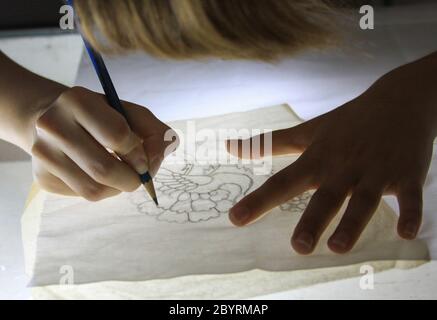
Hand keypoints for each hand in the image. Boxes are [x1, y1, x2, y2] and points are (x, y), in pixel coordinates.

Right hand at [27, 86, 176, 200]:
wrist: (54, 120)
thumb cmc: (101, 117)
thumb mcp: (130, 113)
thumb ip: (156, 132)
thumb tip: (160, 157)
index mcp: (77, 101)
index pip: (116, 135)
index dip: (138, 153)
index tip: (145, 158)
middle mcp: (53, 126)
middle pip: (103, 169)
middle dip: (132, 179)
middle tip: (140, 176)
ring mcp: (43, 154)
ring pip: (93, 189)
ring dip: (118, 188)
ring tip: (122, 173)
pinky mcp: (42, 177)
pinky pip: (83, 195)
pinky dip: (102, 190)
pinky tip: (100, 174)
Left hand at [227, 53, 436, 253]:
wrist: (399, 99)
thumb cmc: (346, 122)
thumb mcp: (306, 132)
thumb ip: (267, 143)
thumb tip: (228, 146)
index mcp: (318, 159)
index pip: (282, 182)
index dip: (258, 202)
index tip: (235, 219)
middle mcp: (343, 167)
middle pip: (325, 197)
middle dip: (312, 221)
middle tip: (298, 247)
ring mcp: (376, 172)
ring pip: (364, 201)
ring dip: (352, 224)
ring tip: (338, 248)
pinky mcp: (407, 175)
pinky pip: (411, 198)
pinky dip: (411, 214)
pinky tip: (408, 234)